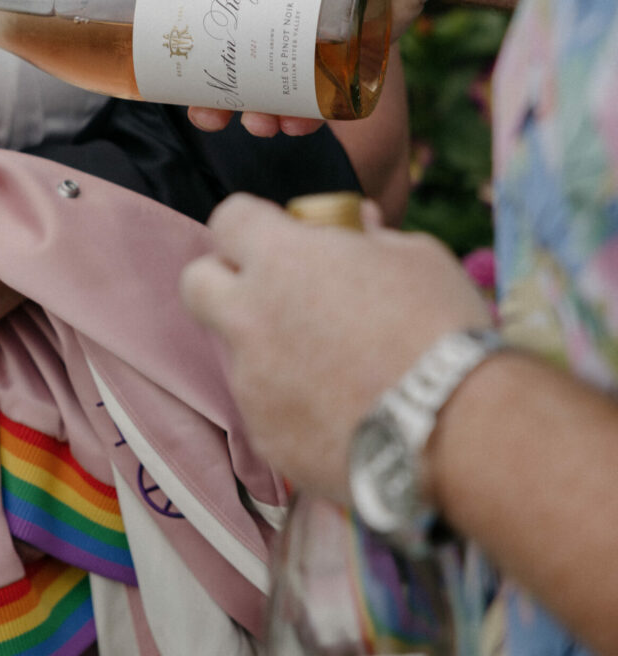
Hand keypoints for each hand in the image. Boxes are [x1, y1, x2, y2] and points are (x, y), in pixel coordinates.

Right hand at [143, 0, 433, 136]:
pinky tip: (299, 122)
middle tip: (212, 120)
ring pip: (277, 94)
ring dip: (263, 118)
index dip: (188, 62)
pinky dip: (309, 117)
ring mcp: (310, 44)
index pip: (206, 31)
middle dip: (221, 104)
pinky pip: (322, 100)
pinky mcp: (346, 61)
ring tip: (263, 125)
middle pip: (237, 72)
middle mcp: (274, 20)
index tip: (174, 86)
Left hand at [179, 194, 490, 500]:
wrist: (460, 432)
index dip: (253, 225)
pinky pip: (263, 409)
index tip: (282, 237)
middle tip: (274, 295)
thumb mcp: (416, 256)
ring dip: (266, 349)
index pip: (228, 218)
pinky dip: (290, 405)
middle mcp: (249, 315)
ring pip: (234, 351)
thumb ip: (370, 238)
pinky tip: (340, 413)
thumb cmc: (442, 326)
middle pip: (196, 282)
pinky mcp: (266, 437)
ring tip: (332, 368)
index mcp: (280, 258)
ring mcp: (251, 381)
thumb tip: (358, 228)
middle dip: (225, 281)